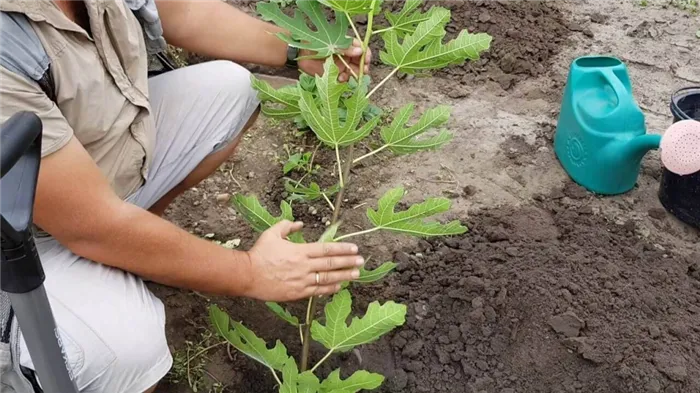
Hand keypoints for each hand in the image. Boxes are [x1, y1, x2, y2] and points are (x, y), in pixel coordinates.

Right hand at [243, 220, 363, 300]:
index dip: (342, 249)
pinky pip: (317, 291)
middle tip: (361, 261)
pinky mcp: (297, 293)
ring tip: (356, 274)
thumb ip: (287, 226)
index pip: (326, 249)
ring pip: (328, 278)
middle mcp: (304, 266)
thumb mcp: (271, 234)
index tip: (354, 248)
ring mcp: (301, 281)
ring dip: (344, 276)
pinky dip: (330, 288)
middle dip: (348, 262)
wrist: (247, 276)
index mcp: (300, 251)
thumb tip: (299, 224)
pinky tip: (339, 286)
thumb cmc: (259, 254)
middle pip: (331, 264)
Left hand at [298, 39, 371, 81]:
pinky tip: (340, 78)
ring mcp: (341, 64)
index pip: (361, 48)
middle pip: (360, 61)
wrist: (300, 52)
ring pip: (354, 71)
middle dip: (362, 67)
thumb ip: (345, 48)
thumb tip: (360, 51)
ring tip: (347, 76)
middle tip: (363, 71)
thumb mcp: (331, 45)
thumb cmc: (315, 43)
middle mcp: (346, 54)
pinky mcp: (335, 73)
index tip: (367, 59)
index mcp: (346, 44)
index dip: (366, 54)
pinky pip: (344, 78)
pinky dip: (344, 79)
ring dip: (353, 74)